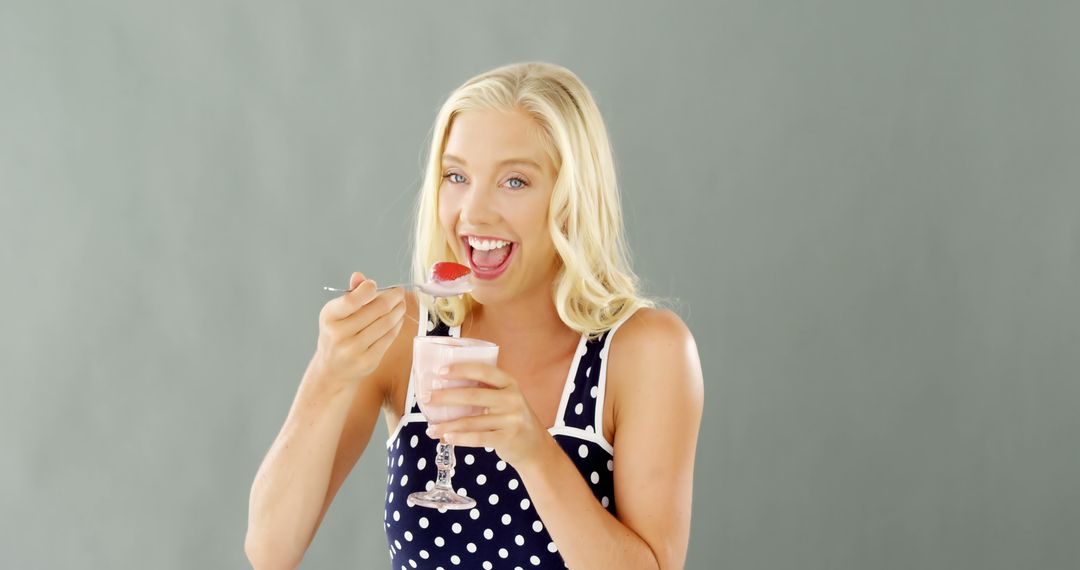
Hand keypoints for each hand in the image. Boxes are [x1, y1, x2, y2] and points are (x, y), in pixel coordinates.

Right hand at [311, 272, 405, 387]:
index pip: (352, 300)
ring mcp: (354, 350)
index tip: (375, 285)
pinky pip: (389, 338)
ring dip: (398, 311)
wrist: (332, 369)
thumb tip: (359, 276)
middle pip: (376, 310)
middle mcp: (339, 334)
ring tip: (401, 304)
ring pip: (386, 324)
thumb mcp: (336, 313)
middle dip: (392, 298)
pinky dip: (397, 325)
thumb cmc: (336, 334)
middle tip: (399, 292)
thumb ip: (350, 294)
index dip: (368, 289)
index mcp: (330, 317)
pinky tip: (398, 319)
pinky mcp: (368, 361)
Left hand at [423, 362, 552, 468]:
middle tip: (426, 398)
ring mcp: (511, 420)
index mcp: (509, 383)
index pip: (483, 371)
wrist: (534, 446)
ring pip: (471, 421)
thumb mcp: (506, 398)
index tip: (440, 372)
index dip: (461, 369)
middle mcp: (511, 399)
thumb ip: (486, 390)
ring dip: (447, 425)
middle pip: (473, 395)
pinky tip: (446, 438)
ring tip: (431, 428)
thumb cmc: (512, 418)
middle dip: (446, 397)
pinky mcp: (507, 438)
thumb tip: (446, 387)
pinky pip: (477, 439)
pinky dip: (459, 439)